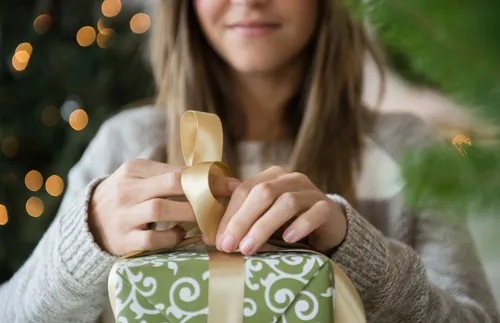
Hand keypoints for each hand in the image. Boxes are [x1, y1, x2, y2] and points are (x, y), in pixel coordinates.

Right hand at [89, 159, 240, 255]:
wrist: (87, 222)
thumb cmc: (125, 196)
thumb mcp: (139, 177)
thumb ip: (167, 175)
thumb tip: (209, 174)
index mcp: (134, 169)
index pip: (177, 170)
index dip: (208, 177)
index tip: (232, 184)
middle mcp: (127, 189)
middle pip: (171, 184)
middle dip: (204, 192)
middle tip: (226, 202)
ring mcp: (123, 215)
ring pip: (162, 209)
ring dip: (190, 214)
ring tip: (206, 219)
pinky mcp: (122, 240)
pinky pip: (152, 238)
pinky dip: (171, 237)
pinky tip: (181, 234)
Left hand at [213, 166, 346, 255]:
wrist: (328, 224)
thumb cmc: (289, 221)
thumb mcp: (263, 217)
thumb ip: (241, 221)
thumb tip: (208, 238)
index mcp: (270, 177)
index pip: (244, 190)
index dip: (229, 214)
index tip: (216, 240)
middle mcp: (290, 178)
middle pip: (263, 193)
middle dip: (242, 220)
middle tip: (228, 246)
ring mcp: (311, 191)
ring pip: (286, 202)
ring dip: (264, 226)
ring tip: (249, 249)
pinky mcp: (327, 207)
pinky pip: (314, 213)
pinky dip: (300, 225)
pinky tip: (288, 240)